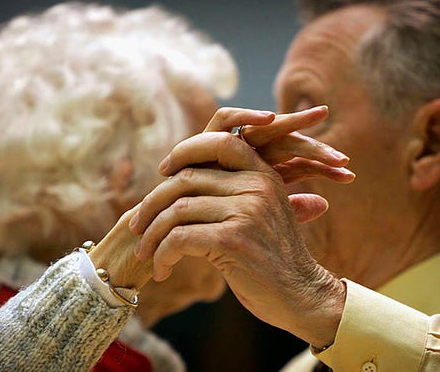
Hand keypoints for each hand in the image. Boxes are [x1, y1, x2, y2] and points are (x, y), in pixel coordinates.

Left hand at [130, 107, 348, 347]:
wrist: (302, 296)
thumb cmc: (273, 259)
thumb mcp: (261, 213)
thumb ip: (233, 192)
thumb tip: (183, 176)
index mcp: (263, 174)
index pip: (219, 142)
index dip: (185, 151)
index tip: (163, 172)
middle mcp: (256, 186)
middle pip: (186, 179)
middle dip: (152, 204)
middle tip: (137, 226)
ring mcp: (245, 211)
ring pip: (177, 210)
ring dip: (152, 235)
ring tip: (146, 254)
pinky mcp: (232, 239)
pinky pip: (179, 238)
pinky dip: (162, 254)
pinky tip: (162, 269)